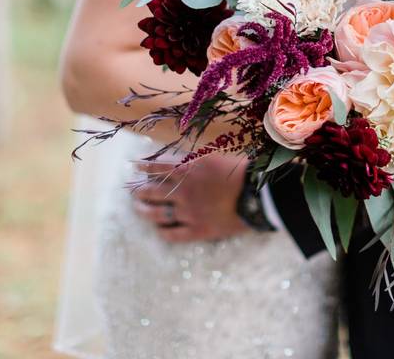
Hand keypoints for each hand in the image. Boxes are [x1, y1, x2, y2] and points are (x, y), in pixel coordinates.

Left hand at [133, 154, 249, 243]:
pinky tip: (158, 230)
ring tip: (139, 209)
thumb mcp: (218, 158)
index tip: (134, 166)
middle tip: (134, 191)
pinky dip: (163, 232)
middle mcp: (184, 191)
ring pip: (157, 214)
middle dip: (140, 191)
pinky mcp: (198, 230)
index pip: (158, 167)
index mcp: (189, 169)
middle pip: (152, 191)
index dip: (144, 166)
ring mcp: (189, 212)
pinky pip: (173, 234)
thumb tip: (185, 162)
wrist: (259, 195)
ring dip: (145, 211)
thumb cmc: (244, 172)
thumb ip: (198, 161)